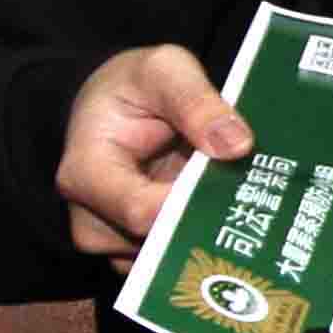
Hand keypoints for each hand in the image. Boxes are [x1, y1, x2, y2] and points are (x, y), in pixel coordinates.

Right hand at [59, 44, 252, 256]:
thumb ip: (196, 100)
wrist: (115, 108)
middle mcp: (90, 220)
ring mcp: (113, 244)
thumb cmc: (133, 87)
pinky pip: (175, 263)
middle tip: (248, 195)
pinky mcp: (137, 253)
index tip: (229, 185)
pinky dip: (203, 240)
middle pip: (157, 244)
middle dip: (205, 223)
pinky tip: (225, 210)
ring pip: (172, 259)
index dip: (189, 206)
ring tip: (236, 196)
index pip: (139, 212)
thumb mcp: (164, 70)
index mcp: (84, 173)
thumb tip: (237, 145)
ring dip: (207, 232)